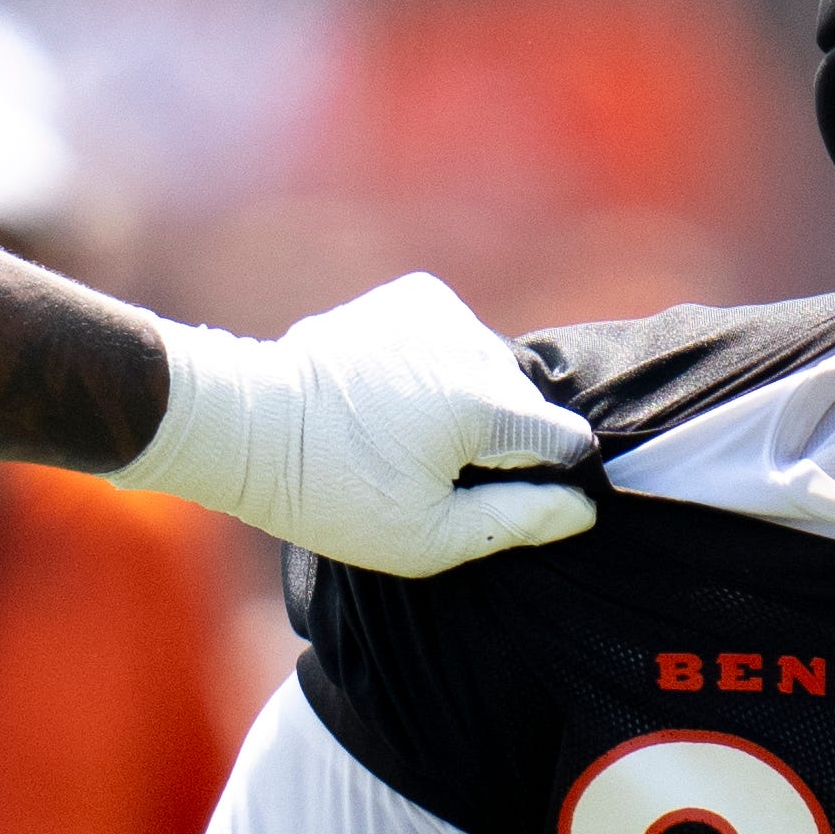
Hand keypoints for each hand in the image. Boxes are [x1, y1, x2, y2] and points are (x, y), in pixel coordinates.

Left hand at [119, 274, 597, 576]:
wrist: (252, 426)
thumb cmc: (334, 494)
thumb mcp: (426, 538)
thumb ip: (516, 521)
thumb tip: (582, 507)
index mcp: (480, 405)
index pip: (564, 440)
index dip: (546, 476)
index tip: (505, 495)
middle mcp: (471, 346)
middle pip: (525, 403)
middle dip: (500, 437)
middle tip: (435, 471)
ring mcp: (444, 312)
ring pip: (492, 368)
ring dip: (470, 399)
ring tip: (410, 434)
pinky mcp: (417, 296)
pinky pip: (459, 338)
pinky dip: (443, 364)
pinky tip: (400, 395)